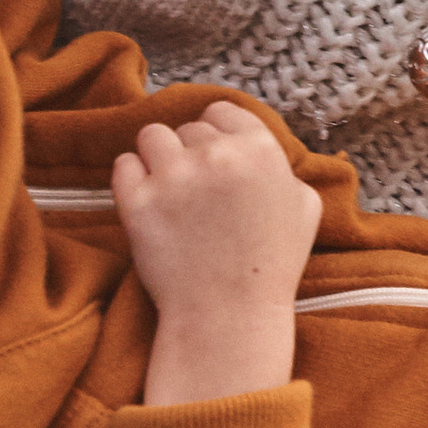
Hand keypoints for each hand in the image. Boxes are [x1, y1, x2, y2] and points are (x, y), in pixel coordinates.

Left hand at [116, 102, 321, 406]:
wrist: (229, 315)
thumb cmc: (271, 265)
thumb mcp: (305, 208)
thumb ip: (285, 169)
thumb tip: (262, 153)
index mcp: (261, 150)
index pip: (223, 111)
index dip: (218, 133)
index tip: (215, 156)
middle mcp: (217, 155)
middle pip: (189, 127)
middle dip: (191, 152)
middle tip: (197, 188)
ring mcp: (174, 177)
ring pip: (151, 136)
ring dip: (159, 157)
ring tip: (168, 188)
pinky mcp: (137, 202)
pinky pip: (122, 165)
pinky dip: (132, 178)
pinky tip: (148, 201)